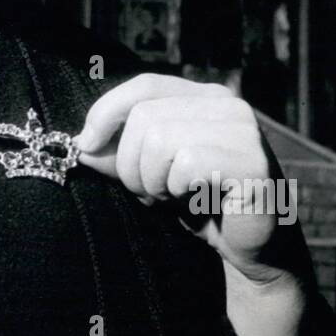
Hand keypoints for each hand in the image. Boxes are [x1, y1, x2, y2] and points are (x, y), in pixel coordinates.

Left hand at [75, 73, 291, 283]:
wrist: (254, 250)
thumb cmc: (200, 207)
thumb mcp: (150, 176)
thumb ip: (118, 157)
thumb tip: (82, 145)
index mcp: (204, 97)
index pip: (144, 86)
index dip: (106, 112)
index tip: (85, 146)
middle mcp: (227, 104)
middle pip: (144, 117)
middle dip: (131, 164)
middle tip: (151, 193)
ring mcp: (243, 130)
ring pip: (160, 140)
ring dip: (154, 181)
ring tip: (174, 198)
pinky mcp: (251, 161)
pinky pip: (186, 164)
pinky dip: (179, 190)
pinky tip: (196, 203)